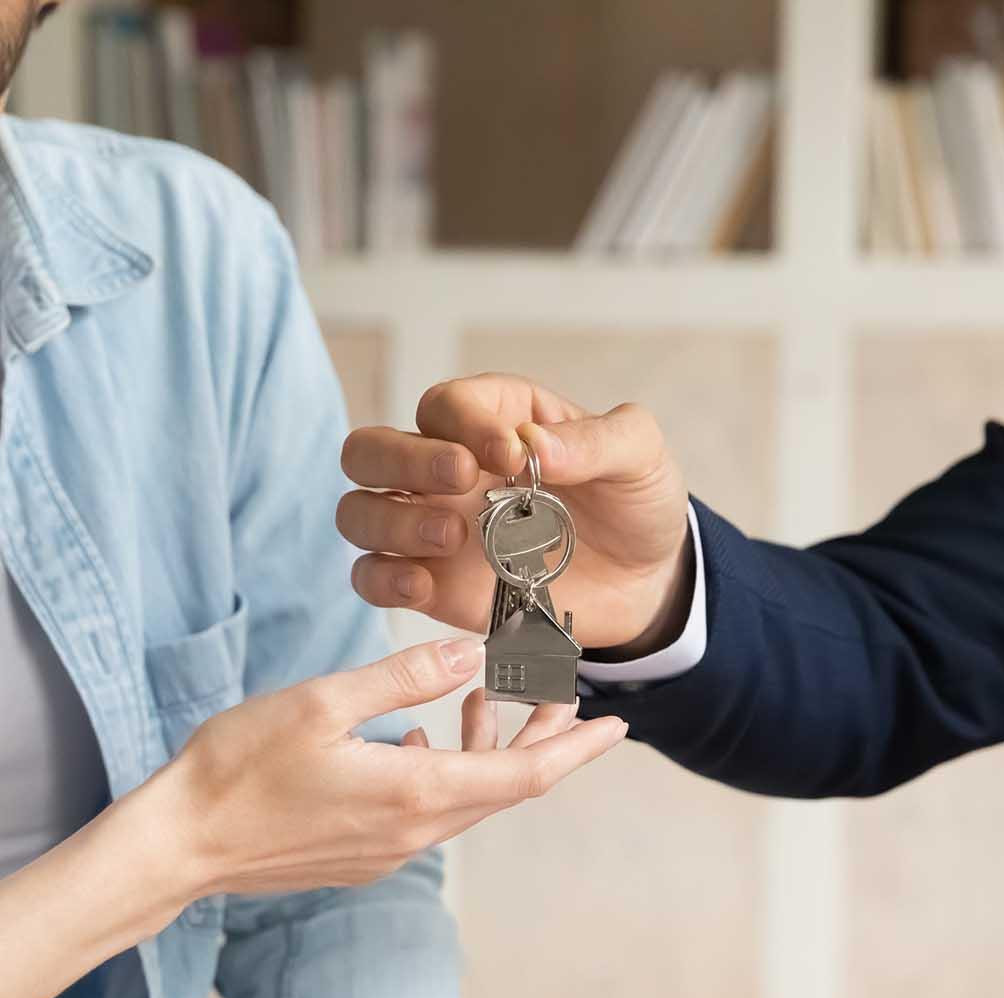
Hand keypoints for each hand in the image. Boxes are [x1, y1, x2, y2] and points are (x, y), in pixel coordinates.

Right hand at [147, 635, 626, 900]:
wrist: (179, 844)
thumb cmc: (238, 768)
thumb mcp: (321, 703)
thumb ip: (404, 678)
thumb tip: (474, 654)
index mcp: (413, 793)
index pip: (525, 775)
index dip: (576, 748)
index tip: (616, 723)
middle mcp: (412, 832)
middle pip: (504, 789)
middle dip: (542, 741)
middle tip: (563, 695)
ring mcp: (386, 851)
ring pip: (464, 800)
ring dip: (485, 752)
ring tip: (483, 701)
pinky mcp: (359, 857)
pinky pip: (425, 813)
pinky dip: (441, 770)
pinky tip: (414, 738)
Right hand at [339, 373, 693, 650]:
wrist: (645, 583)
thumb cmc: (633, 503)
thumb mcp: (639, 455)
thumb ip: (597, 440)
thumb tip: (535, 445)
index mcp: (493, 420)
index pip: (444, 405)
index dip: (465, 423)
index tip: (511, 456)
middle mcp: (447, 470)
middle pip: (370, 450)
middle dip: (402, 460)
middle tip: (461, 481)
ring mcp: (431, 529)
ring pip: (358, 513)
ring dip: (391, 522)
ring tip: (453, 537)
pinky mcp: (431, 586)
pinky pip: (372, 578)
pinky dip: (383, 582)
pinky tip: (424, 586)